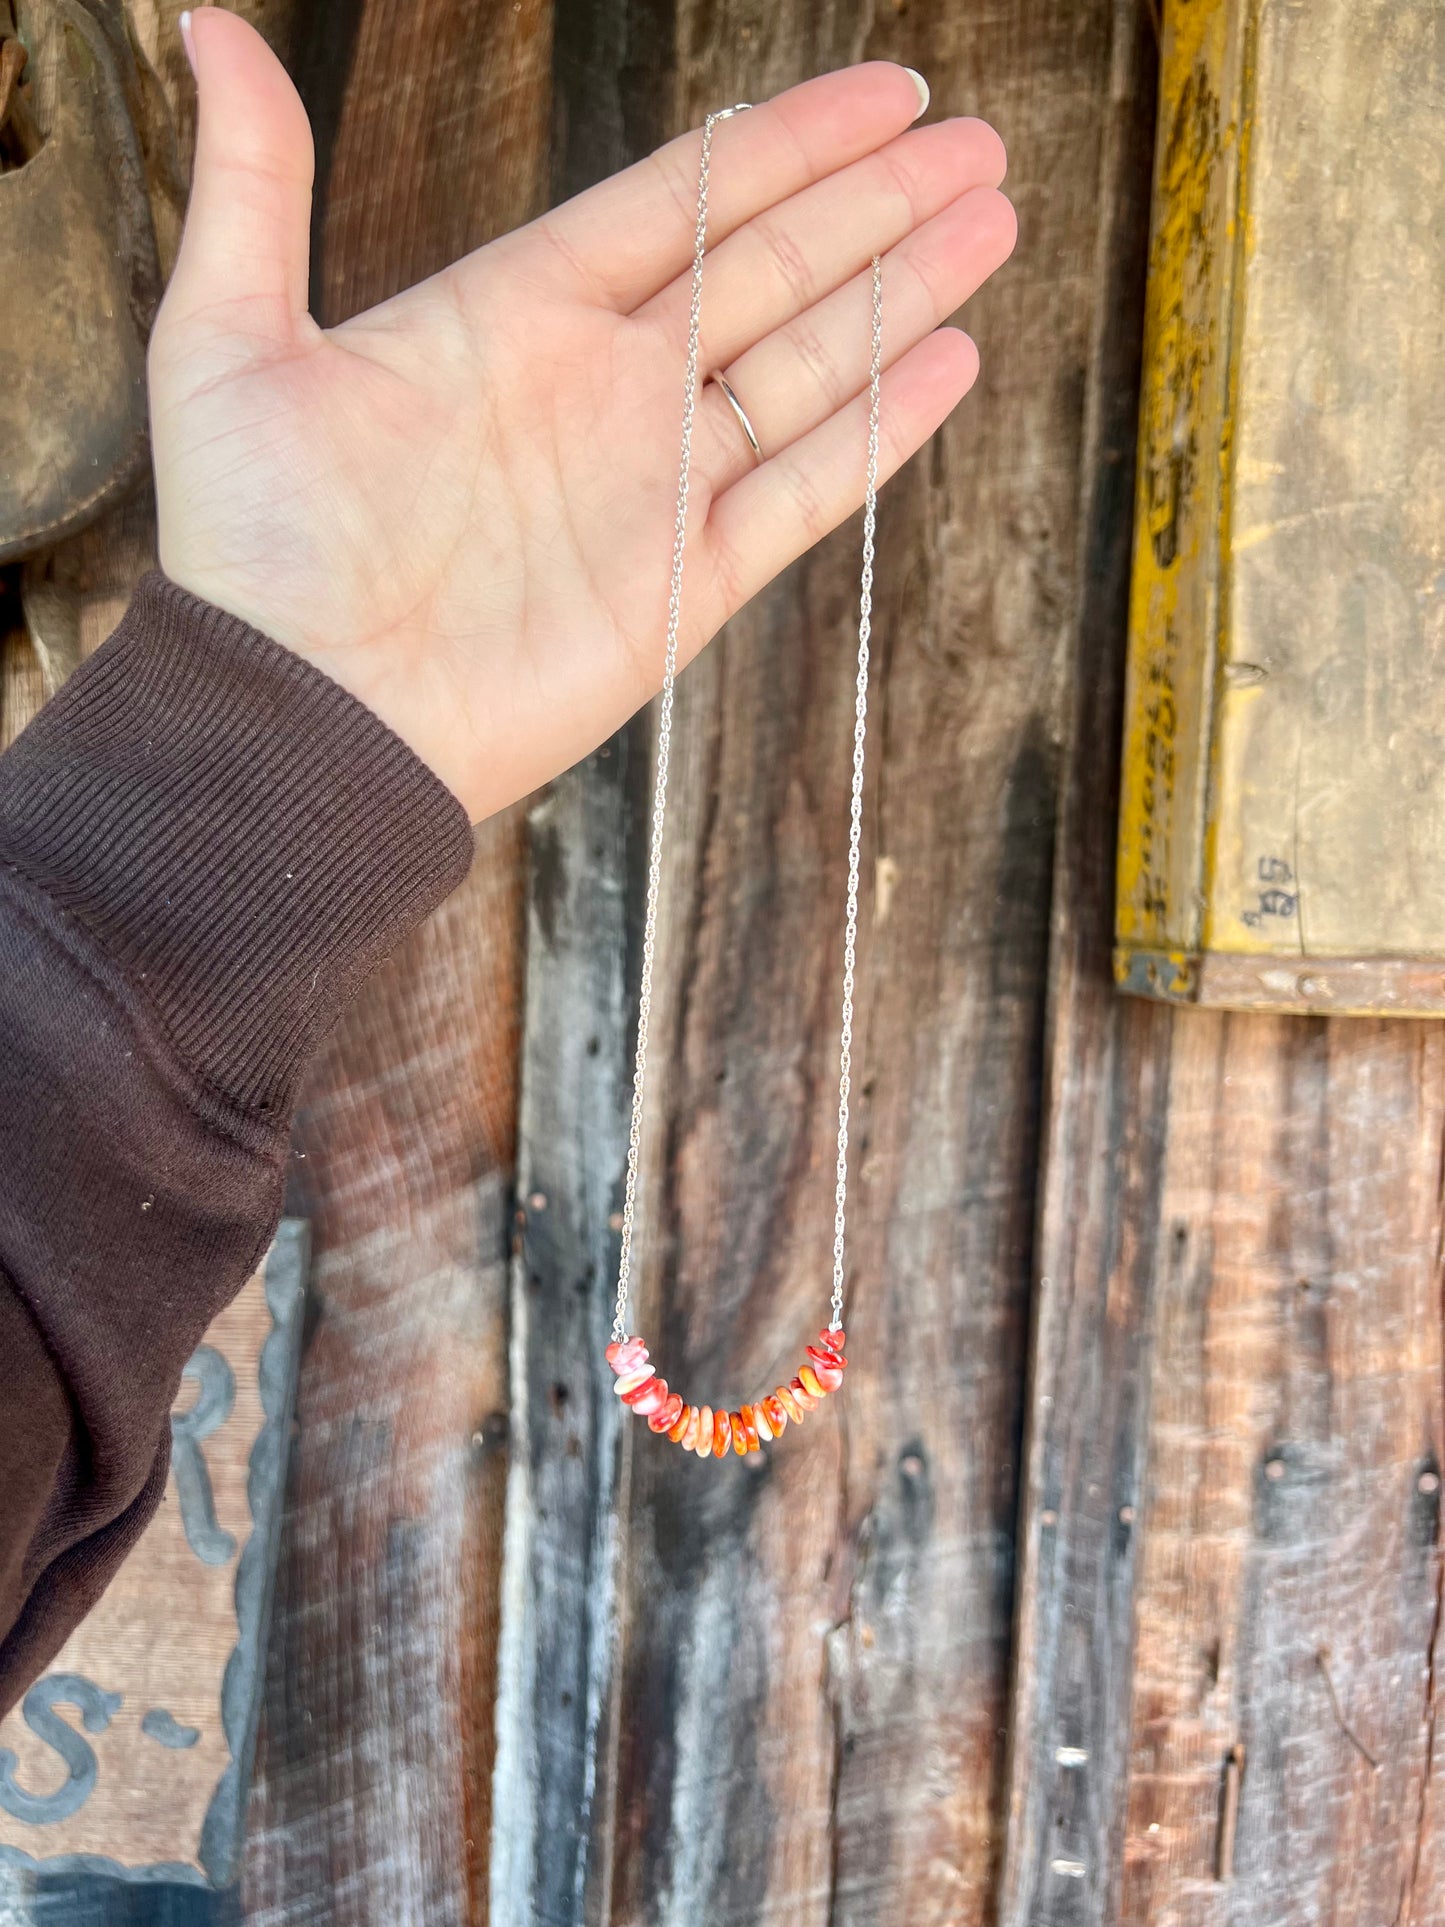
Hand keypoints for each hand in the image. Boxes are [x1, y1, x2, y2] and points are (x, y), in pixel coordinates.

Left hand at [151, 9, 1015, 820]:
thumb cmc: (252, 548)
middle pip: (771, 269)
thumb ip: (256, 182)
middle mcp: (603, 392)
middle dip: (876, 202)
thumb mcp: (226, 339)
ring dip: (902, 291)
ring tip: (991, 218)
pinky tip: (949, 359)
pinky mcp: (683, 589)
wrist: (300, 721)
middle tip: (972, 142)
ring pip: (808, 365)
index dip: (787, 143)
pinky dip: (879, 430)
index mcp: (515, 314)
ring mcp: (652, 490)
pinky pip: (805, 493)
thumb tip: (214, 27)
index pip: (683, 201)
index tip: (879, 94)